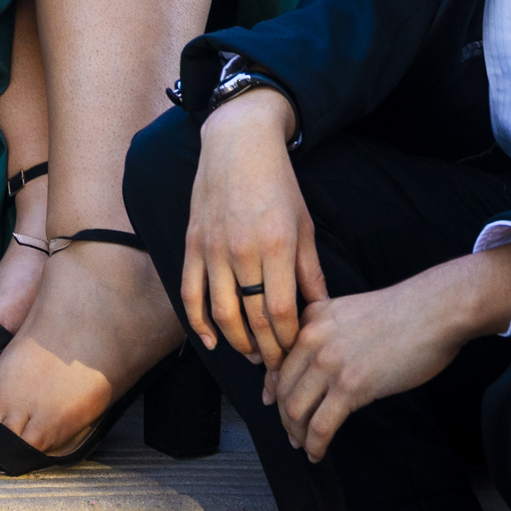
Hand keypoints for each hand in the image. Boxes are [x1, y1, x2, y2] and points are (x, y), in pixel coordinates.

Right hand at [183, 89, 322, 365]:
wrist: (238, 143)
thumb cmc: (278, 183)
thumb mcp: (305, 225)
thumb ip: (310, 272)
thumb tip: (320, 312)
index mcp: (276, 245)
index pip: (282, 312)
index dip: (288, 341)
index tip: (296, 353)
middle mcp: (242, 250)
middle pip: (252, 319)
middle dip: (267, 349)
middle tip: (277, 367)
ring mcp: (212, 248)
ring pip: (221, 313)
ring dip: (237, 342)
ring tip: (252, 354)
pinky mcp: (192, 244)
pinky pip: (191, 293)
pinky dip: (199, 323)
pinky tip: (212, 341)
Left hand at [264, 248, 510, 459]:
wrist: (434, 310)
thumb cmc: (405, 312)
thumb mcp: (350, 311)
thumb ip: (329, 332)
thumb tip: (321, 365)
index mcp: (311, 318)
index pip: (278, 360)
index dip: (273, 388)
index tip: (272, 403)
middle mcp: (312, 338)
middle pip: (282, 388)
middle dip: (283, 416)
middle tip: (291, 432)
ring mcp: (329, 362)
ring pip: (295, 410)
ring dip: (297, 434)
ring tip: (304, 446)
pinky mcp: (351, 386)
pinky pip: (320, 425)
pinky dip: (315, 445)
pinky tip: (318, 453)